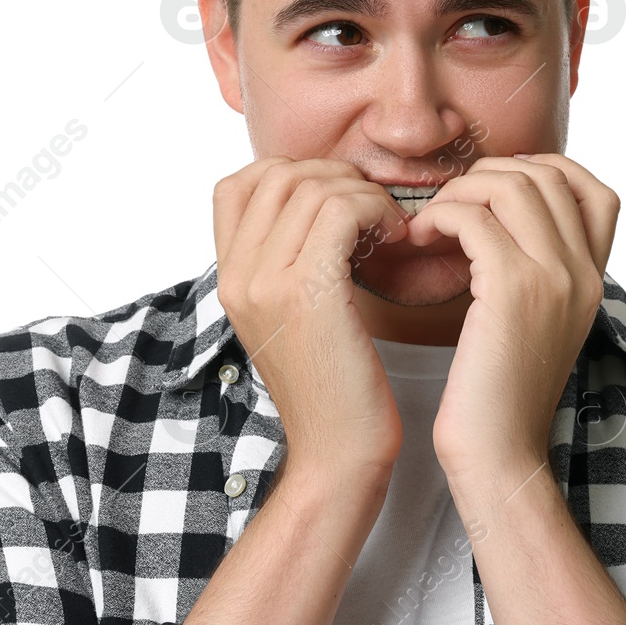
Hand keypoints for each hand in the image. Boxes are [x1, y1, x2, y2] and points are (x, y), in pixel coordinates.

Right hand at [213, 156, 411, 475]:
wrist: (338, 452)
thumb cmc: (333, 386)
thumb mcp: (292, 318)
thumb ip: (288, 263)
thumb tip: (322, 204)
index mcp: (228, 278)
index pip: (238, 184)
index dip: (294, 172)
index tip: (338, 197)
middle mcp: (237, 276)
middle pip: (279, 174)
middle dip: (337, 176)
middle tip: (374, 206)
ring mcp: (265, 284)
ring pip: (314, 188)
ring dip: (364, 194)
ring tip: (390, 226)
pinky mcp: (307, 294)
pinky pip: (341, 212)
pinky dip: (377, 211)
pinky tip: (397, 237)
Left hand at [401, 153, 619, 479]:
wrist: (499, 456)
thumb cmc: (499, 395)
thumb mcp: (537, 327)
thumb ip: (536, 276)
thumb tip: (498, 226)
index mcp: (594, 280)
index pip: (595, 190)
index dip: (544, 171)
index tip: (493, 192)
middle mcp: (584, 273)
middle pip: (548, 174)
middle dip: (488, 175)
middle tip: (450, 206)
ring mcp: (555, 279)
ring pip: (511, 185)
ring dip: (459, 192)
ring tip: (431, 224)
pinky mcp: (514, 292)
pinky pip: (474, 219)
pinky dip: (439, 217)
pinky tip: (420, 240)